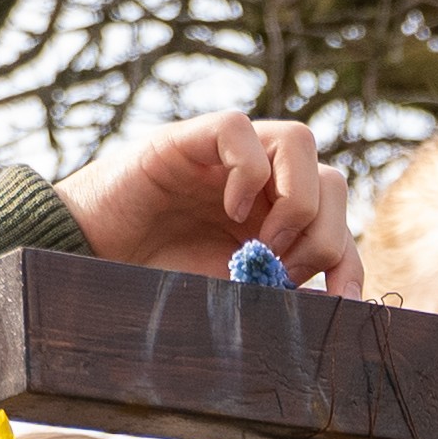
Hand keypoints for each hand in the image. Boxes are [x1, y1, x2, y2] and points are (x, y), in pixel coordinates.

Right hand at [54, 114, 356, 287]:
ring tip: (262, 244)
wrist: (88, 259)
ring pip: (301, 140)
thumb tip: (328, 309)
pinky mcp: (190, 139)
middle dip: (321, 235)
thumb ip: (274, 294)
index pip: (337, 225)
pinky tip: (228, 209)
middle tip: (282, 272)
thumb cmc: (154, 277)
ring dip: (296, 200)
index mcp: (275, 219)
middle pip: (331, 181)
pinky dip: (247, 172)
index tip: (344, 303)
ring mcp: (228, 156)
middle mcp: (261, 182)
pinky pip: (241, 129)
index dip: (349, 263)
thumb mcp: (228, 294)